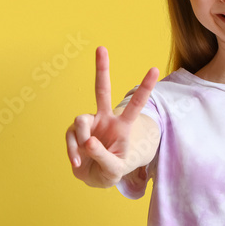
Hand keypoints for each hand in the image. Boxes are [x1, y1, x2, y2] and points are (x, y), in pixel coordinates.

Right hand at [65, 46, 157, 187]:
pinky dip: (73, 151)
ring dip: (81, 140)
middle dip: (101, 69)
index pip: (136, 105)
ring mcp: (89, 124)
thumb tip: (89, 141)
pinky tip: (78, 162)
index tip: (154, 69)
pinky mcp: (74, 132)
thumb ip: (104, 157)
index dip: (144, 88)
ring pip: (80, 120)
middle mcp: (105, 119)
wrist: (95, 177)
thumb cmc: (111, 170)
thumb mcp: (114, 169)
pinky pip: (71, 137)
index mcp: (122, 126)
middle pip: (102, 90)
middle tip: (101, 48)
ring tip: (84, 157)